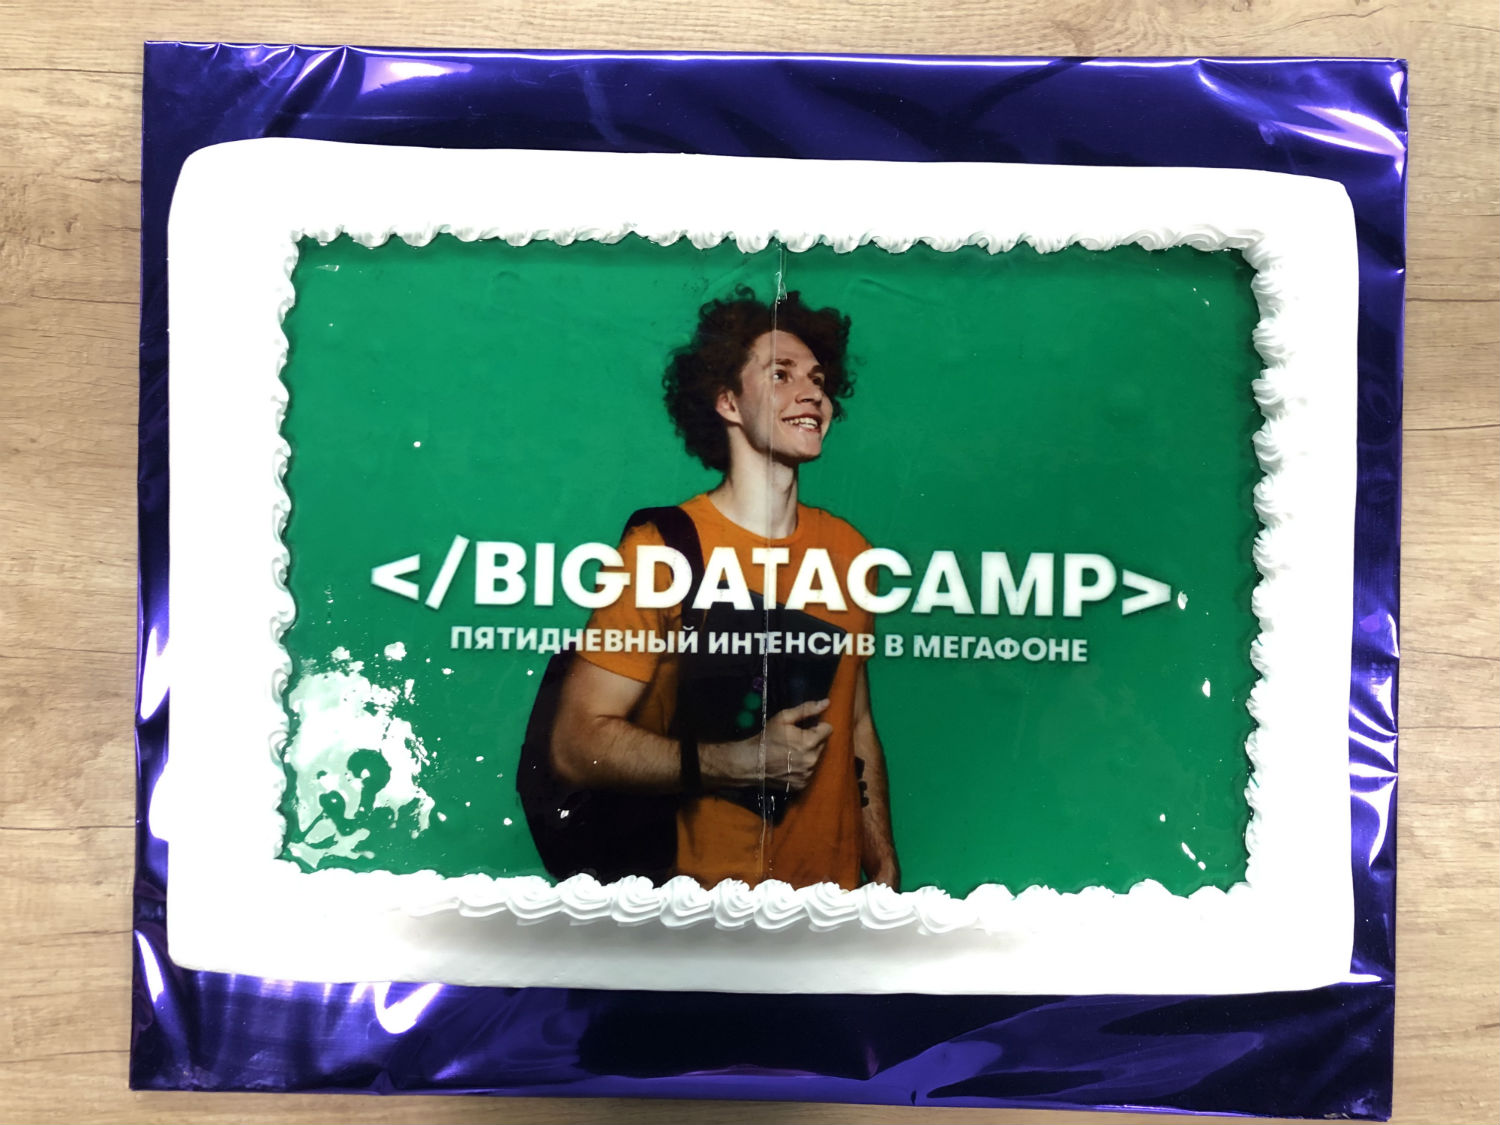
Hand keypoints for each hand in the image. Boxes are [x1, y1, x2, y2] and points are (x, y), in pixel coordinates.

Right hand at [702, 698, 832, 789]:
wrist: (751, 762)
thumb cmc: (767, 737)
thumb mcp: (783, 718)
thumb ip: (806, 710)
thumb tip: (827, 703)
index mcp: (810, 742)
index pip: (828, 729)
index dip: (816, 726)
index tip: (805, 728)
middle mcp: (813, 760)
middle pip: (822, 744)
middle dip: (812, 740)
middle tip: (795, 740)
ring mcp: (808, 774)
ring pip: (816, 758)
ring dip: (808, 753)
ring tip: (791, 752)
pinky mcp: (802, 784)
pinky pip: (809, 771)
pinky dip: (802, 767)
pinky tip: (790, 764)